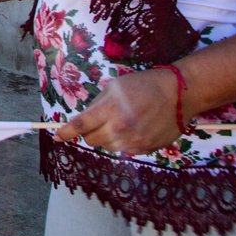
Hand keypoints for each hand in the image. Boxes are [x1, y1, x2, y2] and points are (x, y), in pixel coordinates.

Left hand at [56, 68, 181, 153]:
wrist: (178, 94)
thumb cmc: (144, 85)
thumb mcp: (114, 87)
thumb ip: (97, 105)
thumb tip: (84, 119)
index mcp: (110, 109)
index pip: (81, 126)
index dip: (66, 132)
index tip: (57, 136)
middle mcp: (121, 129)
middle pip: (91, 140)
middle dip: (89, 132)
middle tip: (99, 121)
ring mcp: (134, 141)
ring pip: (107, 147)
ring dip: (106, 137)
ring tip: (120, 122)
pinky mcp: (145, 149)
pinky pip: (124, 151)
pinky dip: (122, 142)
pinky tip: (132, 128)